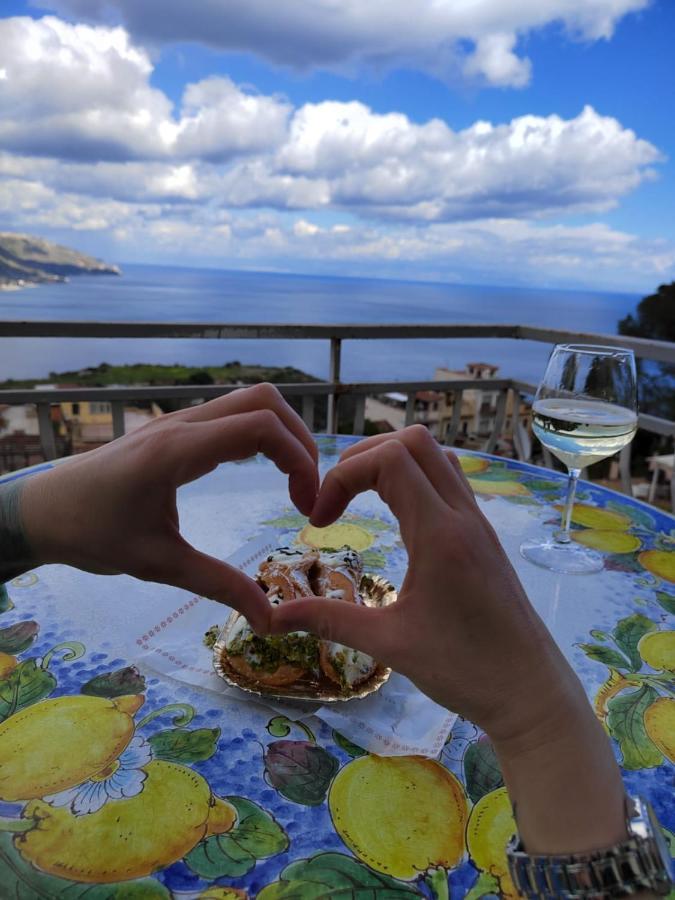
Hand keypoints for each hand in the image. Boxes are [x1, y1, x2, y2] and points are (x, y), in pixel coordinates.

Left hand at [19, 383, 317, 632]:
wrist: (40, 511)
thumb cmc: (92, 534)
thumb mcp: (157, 564)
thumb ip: (218, 584)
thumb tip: (269, 620)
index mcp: (178, 450)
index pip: (261, 427)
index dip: (300, 460)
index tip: (306, 507)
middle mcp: (183, 424)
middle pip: (266, 400)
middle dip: (300, 440)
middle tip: (307, 491)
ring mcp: (179, 420)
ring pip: (251, 401)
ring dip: (283, 435)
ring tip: (293, 483)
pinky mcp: (175, 427)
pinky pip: (231, 413)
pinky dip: (261, 434)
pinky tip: (262, 471)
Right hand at [270, 425, 578, 741]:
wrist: (530, 691)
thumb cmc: (464, 669)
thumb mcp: (389, 644)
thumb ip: (329, 621)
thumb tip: (271, 618)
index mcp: (439, 533)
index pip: (388, 460)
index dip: (342, 476)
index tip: (320, 521)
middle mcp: (462, 515)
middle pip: (412, 443)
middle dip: (362, 458)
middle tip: (335, 500)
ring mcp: (478, 522)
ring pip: (436, 456)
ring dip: (392, 462)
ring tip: (361, 499)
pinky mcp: (483, 535)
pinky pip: (449, 481)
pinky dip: (416, 479)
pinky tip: (397, 517)